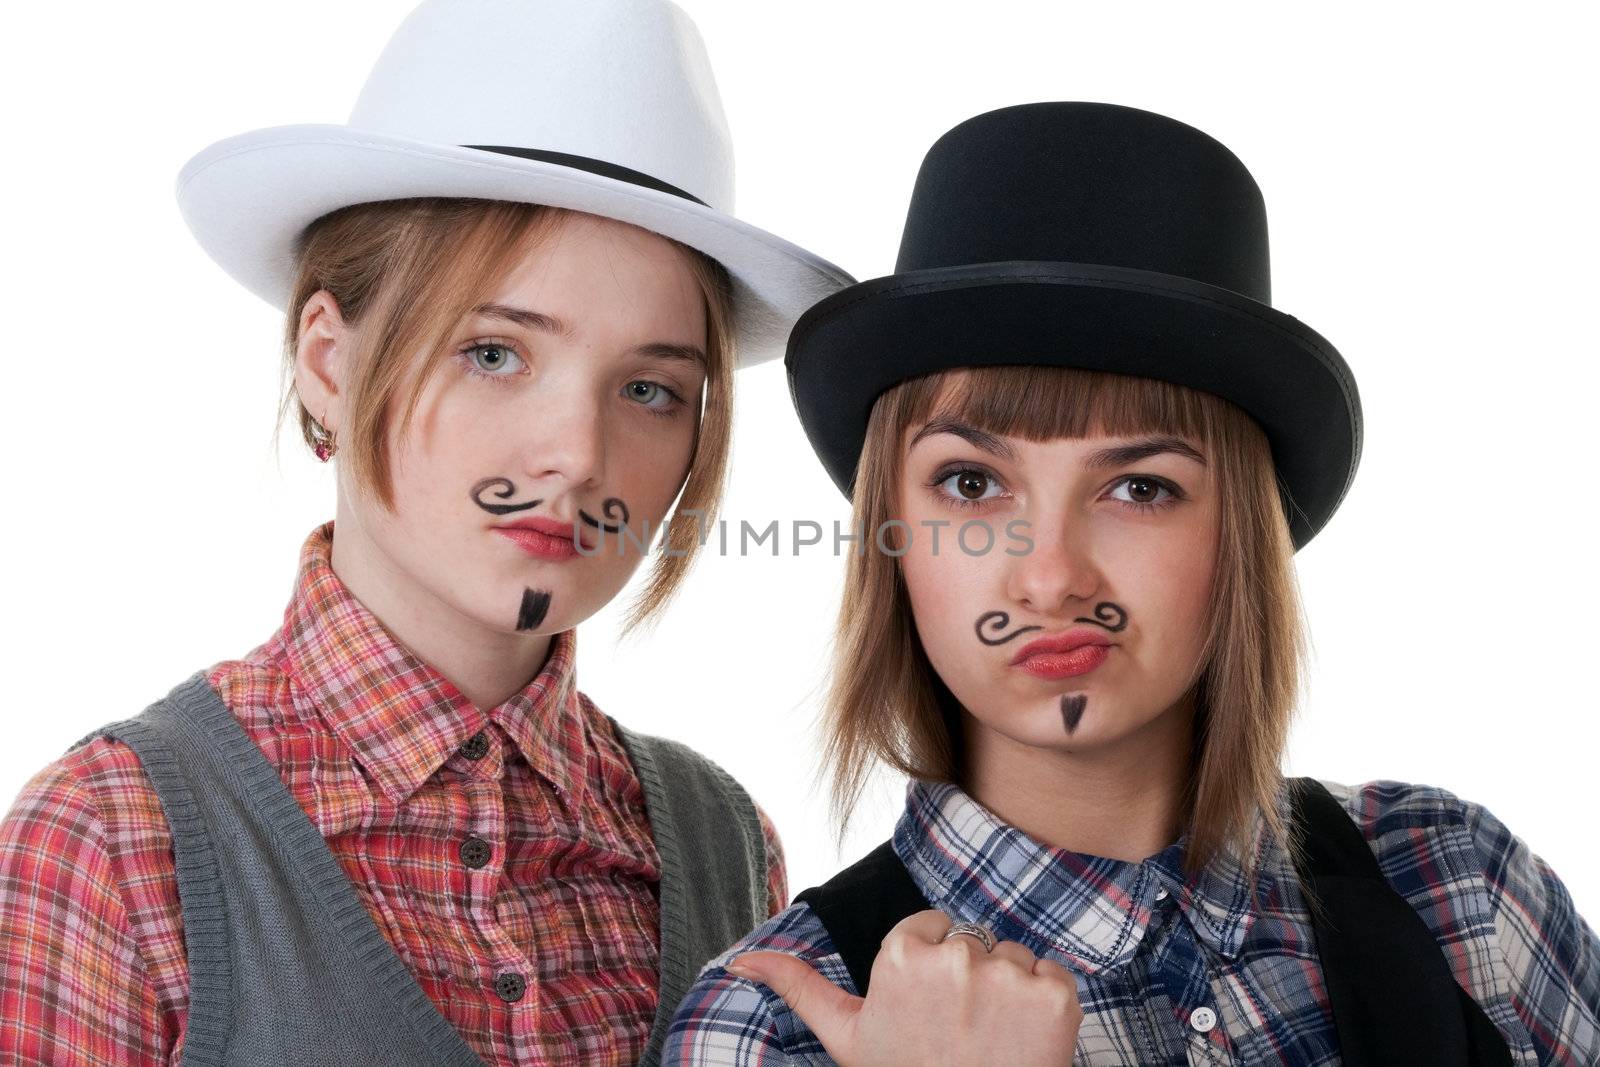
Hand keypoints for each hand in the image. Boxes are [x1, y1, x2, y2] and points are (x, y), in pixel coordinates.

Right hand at [725, 909, 1081, 1066]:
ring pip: (1013, 956)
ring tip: (990, 1040)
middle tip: (959, 1035)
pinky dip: (1047, 1005)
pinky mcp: (1054, 994)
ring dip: (1010, 992)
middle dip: (970, 980)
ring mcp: (1008, 975)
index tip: (927, 1012)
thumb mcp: (848, 1037)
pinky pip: (1053, 973)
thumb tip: (739, 958)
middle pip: (973, 941)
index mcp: (902, 954)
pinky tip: (1024, 1041)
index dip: (931, 971)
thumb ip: (798, 986)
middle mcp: (955, 955)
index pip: (931, 927)